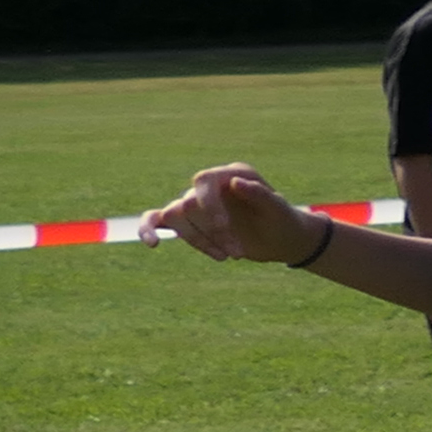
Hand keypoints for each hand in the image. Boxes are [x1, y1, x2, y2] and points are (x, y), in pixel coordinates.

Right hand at [152, 162, 315, 263]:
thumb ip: (260, 194)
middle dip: (210, 232)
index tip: (225, 228)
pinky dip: (148, 228)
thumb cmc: (284, 220)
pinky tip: (152, 243)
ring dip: (198, 240)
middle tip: (237, 253)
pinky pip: (155, 219)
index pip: (204, 181)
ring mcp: (196, 202)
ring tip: (227, 257)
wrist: (283, 239)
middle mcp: (210, 185)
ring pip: (174, 216)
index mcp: (232, 174)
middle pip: (189, 204)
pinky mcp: (187, 221)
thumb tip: (235, 182)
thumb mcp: (279, 210)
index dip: (209, 205)